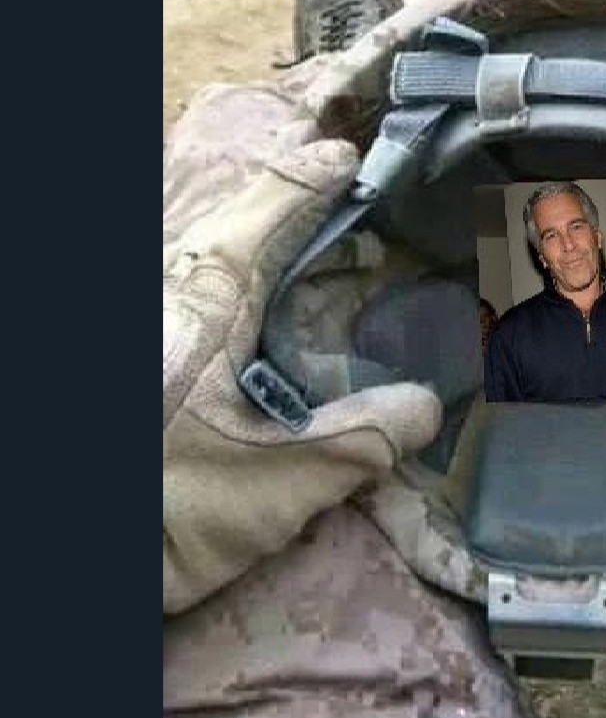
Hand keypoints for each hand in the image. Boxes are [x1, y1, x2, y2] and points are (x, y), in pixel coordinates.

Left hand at [164, 137, 440, 611]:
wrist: (65, 557)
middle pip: (230, 225)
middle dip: (286, 208)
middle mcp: (166, 295)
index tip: (352, 159)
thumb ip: (358, 441)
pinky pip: (184, 300)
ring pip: (200, 263)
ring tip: (308, 261)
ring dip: (252, 251)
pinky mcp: (144, 356)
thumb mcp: (275, 486)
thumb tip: (428, 406)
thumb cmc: (164, 512)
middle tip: (343, 207)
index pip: (268, 207)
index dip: (315, 177)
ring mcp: (148, 324)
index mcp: (205, 302)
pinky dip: (227, 294)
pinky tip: (253, 330)